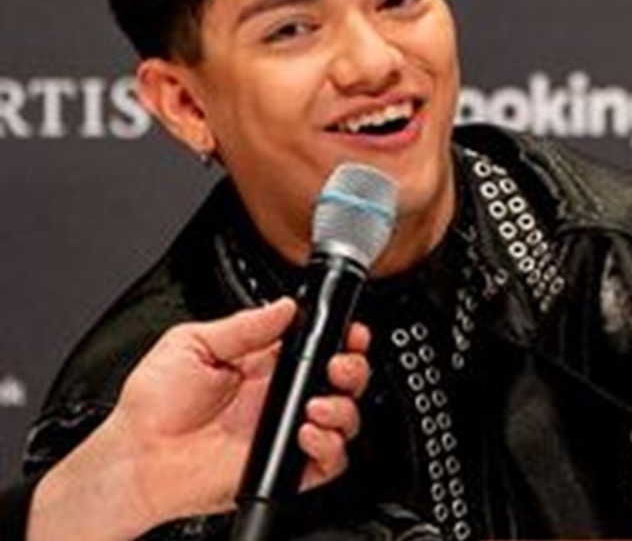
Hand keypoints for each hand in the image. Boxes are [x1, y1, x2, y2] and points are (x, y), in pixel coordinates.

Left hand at [29, 299, 371, 540]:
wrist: (137, 458)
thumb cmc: (152, 406)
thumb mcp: (190, 344)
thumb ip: (242, 326)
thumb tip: (283, 307)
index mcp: (264, 364)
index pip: (317, 346)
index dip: (340, 337)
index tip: (347, 330)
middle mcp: (279, 398)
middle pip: (341, 381)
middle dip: (352, 368)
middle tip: (338, 366)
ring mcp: (283, 433)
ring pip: (343, 420)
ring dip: (342, 408)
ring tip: (316, 404)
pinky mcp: (283, 468)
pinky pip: (328, 463)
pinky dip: (329, 448)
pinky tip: (307, 434)